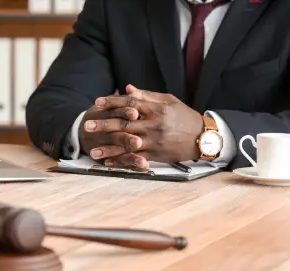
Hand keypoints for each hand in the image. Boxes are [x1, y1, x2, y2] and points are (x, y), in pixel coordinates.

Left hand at [85, 86, 203, 167]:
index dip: (112, 102)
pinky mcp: (156, 155)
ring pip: (127, 144)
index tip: (97, 103)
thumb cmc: (184, 117)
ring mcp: (154, 141)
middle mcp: (153, 124)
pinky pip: (135, 158)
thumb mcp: (169, 101)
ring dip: (108, 149)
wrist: (203, 137)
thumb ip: (147, 96)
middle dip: (104, 125)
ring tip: (93, 151)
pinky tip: (108, 163)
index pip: (129, 103)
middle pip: (124, 123)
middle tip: (87, 126)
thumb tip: (127, 89)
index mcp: (156, 109)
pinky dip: (121, 161)